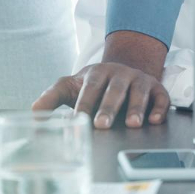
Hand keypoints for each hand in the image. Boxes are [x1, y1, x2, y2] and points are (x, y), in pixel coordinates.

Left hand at [32, 29, 170, 129]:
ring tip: (133, 124)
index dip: (84, 103)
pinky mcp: (156, 88)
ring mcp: (139, 80)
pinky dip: (159, 108)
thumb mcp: (72, 86)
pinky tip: (155, 120)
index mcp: (97, 73)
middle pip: (114, 89)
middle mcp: (120, 74)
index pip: (90, 87)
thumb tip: (33, 112)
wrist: (123, 69)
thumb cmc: (94, 84)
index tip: (76, 119)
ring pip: (139, 92)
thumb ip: (52, 98)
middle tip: (102, 124)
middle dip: (109, 107)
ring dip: (137, 107)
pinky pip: (161, 97)